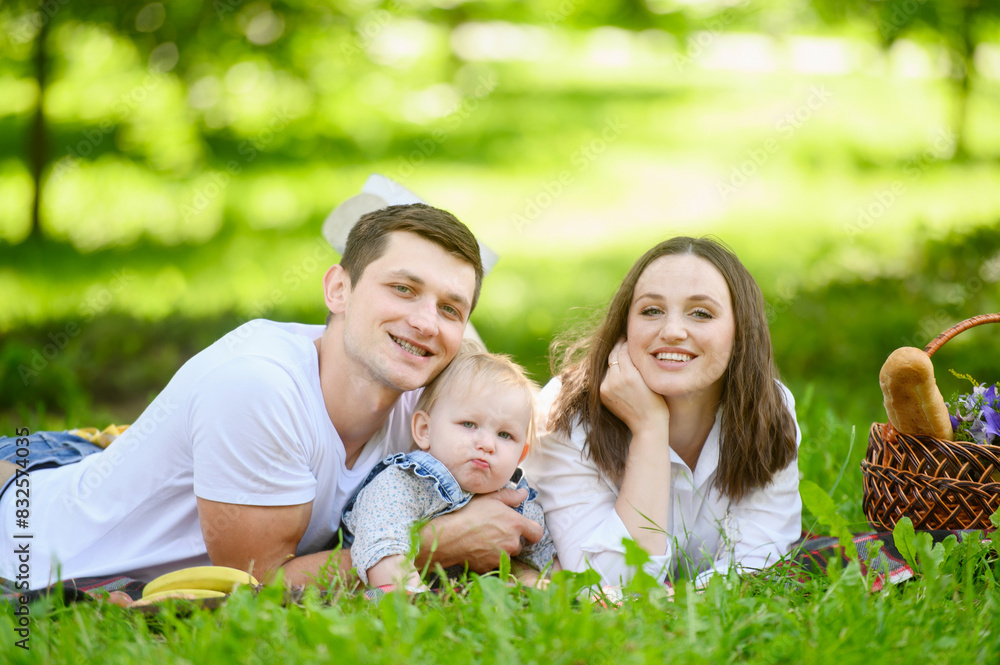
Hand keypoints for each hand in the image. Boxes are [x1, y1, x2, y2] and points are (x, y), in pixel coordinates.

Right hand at [418, 488, 543, 572]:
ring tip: (484, 541)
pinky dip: (489, 559)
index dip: (531, 532)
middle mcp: (512, 542)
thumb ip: (510, 496)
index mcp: (516, 524)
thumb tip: (524, 494)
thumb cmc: (469, 513)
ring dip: (501, 550)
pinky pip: (494, 564)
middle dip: (510, 540)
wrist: (449, 535)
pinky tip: (477, 549)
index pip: (536, 533)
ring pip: (507, 555)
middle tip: (494, 532)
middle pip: (519, 545)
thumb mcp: (490, 498)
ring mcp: (502, 557)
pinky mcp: (490, 568)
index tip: (524, 531)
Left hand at [600, 338, 668, 434]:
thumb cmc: (656, 401)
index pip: (623, 351)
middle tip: (623, 339)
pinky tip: (619, 371)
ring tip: (622, 354)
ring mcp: (606, 388)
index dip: (626, 342)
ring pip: (609, 366)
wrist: (647, 425)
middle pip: (613, 356)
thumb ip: (638, 363)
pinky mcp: (603, 394)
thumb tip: (629, 346)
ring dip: (615, 360)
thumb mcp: (650, 378)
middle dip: (618, 347)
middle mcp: (614, 381)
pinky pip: (606, 378)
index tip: (629, 337)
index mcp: (629, 375)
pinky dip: (612, 373)